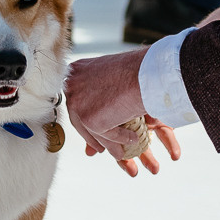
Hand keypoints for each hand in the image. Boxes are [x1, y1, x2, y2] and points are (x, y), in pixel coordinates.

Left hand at [64, 49, 182, 178]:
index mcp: (75, 71)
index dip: (86, 117)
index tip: (93, 129)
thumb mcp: (111, 81)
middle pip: (78, 117)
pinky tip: (132, 140)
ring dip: (107, 143)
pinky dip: (120, 141)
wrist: (148, 73)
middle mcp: (72, 86)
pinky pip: (107, 136)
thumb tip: (90, 119)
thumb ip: (99, 97)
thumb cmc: (136, 69)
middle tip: (100, 146)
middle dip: (91, 134)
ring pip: (92, 130)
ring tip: (118, 150)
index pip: (77, 100)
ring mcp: (79, 103)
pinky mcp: (90, 120)